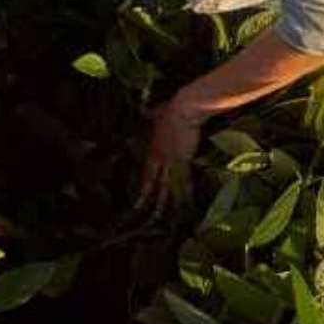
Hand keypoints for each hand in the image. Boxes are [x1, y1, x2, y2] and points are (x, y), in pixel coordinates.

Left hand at [136, 94, 206, 217]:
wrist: (183, 108)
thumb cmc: (172, 108)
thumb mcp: (157, 112)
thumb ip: (150, 113)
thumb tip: (143, 109)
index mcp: (154, 147)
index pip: (148, 169)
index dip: (144, 183)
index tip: (141, 195)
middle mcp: (160, 156)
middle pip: (152, 180)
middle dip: (146, 196)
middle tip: (138, 210)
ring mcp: (171, 159)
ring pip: (165, 183)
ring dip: (163, 200)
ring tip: (159, 215)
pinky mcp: (183, 158)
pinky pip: (183, 178)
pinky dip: (184, 191)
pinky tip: (184, 203)